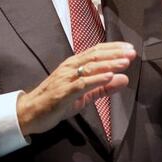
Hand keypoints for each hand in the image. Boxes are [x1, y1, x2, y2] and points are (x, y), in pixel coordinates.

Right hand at [16, 42, 135, 135]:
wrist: (29, 113)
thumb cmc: (56, 101)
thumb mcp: (84, 95)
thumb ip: (103, 88)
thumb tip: (124, 79)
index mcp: (74, 65)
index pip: (96, 51)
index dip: (113, 48)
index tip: (129, 48)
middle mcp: (70, 68)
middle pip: (95, 56)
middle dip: (115, 53)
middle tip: (132, 52)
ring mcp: (65, 79)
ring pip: (90, 67)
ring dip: (109, 64)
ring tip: (124, 62)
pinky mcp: (63, 92)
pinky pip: (82, 84)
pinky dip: (96, 79)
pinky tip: (109, 77)